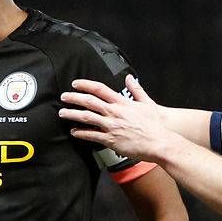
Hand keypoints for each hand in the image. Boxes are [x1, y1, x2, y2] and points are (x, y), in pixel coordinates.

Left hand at [59, 74, 176, 161]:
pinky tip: (74, 131)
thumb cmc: (154, 125)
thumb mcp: (147, 103)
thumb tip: (130, 78)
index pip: (100, 89)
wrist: (158, 142)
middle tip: (64, 96)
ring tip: (62, 113)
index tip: (75, 84)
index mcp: (122, 103)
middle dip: (74, 98)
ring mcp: (112, 126)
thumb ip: (136, 90)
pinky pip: (92, 135)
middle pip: (90, 102)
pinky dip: (81, 133)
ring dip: (73, 114)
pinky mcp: (111, 140)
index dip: (86, 85)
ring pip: (87, 118)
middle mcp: (115, 112)